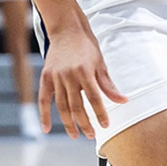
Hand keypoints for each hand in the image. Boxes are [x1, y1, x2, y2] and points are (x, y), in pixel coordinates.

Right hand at [37, 24, 126, 139]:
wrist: (66, 30)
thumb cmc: (86, 46)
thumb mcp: (100, 63)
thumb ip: (108, 85)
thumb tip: (123, 101)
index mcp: (85, 72)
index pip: (94, 99)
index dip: (100, 114)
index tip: (105, 126)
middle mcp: (69, 76)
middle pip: (77, 106)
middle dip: (84, 124)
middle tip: (91, 136)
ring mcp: (56, 77)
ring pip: (62, 106)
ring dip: (68, 123)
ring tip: (75, 135)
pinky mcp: (45, 77)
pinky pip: (43, 99)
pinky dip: (44, 115)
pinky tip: (46, 129)